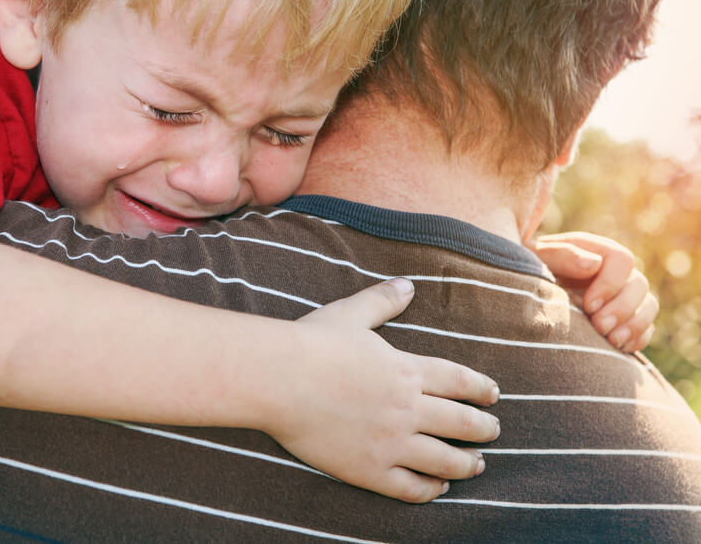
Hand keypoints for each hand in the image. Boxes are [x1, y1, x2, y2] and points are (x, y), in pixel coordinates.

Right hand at [267, 278, 500, 502]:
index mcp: (406, 370)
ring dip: (466, 462)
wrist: (278, 379)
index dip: (480, 389)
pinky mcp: (368, 469)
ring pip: (444, 458)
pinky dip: (430, 489)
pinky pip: (410, 486)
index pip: (458, 381)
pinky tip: (439, 487)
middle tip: (495, 430)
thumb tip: (408, 285)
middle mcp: (407, 408)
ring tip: (477, 464)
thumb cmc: (311, 343)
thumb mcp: (350, 314)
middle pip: (461, 422)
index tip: (494, 395)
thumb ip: (382, 301)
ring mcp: (391, 442)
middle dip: (483, 427)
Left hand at [530, 232, 657, 351]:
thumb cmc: (524, 270)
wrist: (518, 293)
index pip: (622, 260)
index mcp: (594, 251)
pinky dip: (637, 338)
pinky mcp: (622, 319)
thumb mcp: (534, 258)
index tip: (589, 304)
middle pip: (639, 285)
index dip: (611, 284)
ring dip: (634, 325)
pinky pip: (645, 328)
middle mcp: (612, 272)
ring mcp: (620, 296)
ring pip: (648, 306)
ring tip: (611, 340)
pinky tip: (618, 347)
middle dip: (623, 309)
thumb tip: (593, 264)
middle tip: (599, 327)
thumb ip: (561, 255)